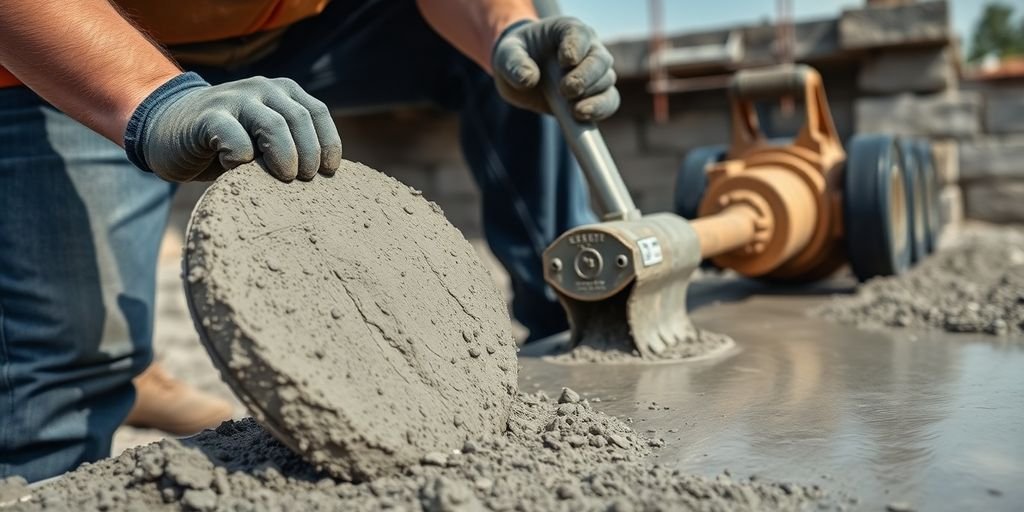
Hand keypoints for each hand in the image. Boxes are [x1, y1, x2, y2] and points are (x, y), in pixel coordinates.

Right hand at [124, 73, 342, 181]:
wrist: (165, 128)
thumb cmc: (224, 143)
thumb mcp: (262, 139)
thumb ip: (290, 144)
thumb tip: (325, 177)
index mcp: (281, 92)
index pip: (317, 113)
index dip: (329, 143)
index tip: (330, 172)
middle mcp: (261, 89)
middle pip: (299, 119)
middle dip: (309, 154)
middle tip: (306, 180)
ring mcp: (233, 100)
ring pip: (274, 125)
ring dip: (286, 156)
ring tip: (285, 178)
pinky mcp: (207, 118)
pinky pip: (235, 139)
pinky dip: (243, 160)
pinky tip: (237, 171)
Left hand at [491, 17, 618, 121]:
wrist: (520, 73)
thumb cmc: (516, 56)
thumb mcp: (506, 54)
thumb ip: (514, 63)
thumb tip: (528, 78)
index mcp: (568, 30)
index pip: (580, 35)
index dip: (576, 47)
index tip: (566, 61)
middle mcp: (588, 49)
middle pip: (599, 60)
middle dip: (586, 77)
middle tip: (567, 90)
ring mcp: (595, 73)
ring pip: (606, 82)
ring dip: (593, 97)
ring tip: (575, 110)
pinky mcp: (595, 95)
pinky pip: (608, 102)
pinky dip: (600, 111)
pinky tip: (583, 118)